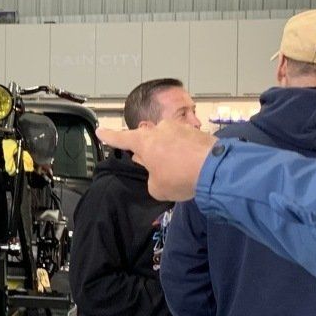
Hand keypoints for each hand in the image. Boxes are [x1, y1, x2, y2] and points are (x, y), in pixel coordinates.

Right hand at [100, 122, 217, 200]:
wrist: (215, 169)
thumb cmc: (179, 177)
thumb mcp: (157, 188)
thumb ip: (152, 179)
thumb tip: (157, 171)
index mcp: (144, 141)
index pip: (121, 138)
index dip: (109, 136)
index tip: (100, 131)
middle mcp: (159, 129)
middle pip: (147, 139)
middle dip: (148, 150)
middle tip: (153, 165)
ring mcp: (179, 128)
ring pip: (167, 139)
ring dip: (168, 151)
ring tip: (177, 168)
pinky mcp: (196, 132)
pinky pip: (183, 142)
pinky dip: (184, 152)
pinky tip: (191, 164)